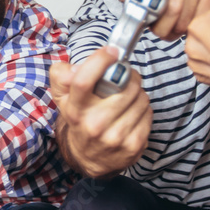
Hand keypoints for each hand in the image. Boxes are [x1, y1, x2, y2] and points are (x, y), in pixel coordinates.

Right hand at [50, 46, 152, 178]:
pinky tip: (133, 113)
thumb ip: (61, 76)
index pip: (83, 81)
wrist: (88, 158)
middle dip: (130, 76)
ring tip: (129, 97)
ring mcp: (114, 138)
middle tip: (126, 77)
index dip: (100, 61)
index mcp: (74, 110)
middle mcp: (93, 125)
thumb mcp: (63, 97)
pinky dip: (144, 109)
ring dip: (138, 93)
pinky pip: (148, 114)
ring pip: (140, 99)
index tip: (111, 51)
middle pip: (124, 87)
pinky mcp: (133, 146)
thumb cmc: (80, 119)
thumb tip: (75, 68)